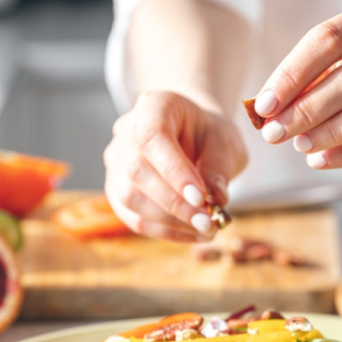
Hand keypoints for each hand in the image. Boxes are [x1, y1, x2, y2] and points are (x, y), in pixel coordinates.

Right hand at [104, 91, 246, 241]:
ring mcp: (116, 164)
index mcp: (153, 107)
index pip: (152, 136)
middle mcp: (126, 132)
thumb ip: (219, 166)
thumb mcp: (225, 142)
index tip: (201, 197)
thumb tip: (216, 199)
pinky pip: (135, 218)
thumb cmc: (210, 136)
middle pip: (137, 171)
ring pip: (131, 198)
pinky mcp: (118, 193)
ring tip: (206, 230)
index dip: (174, 170)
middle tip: (208, 222)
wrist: (195, 140)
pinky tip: (193, 235)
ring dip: (170, 221)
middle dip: (175, 203)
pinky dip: (166, 232)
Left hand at [253, 3, 341, 167]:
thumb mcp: (341, 72)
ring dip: (331, 131)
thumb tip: (264, 111)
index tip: (262, 106)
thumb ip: (308, 86)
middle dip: (306, 109)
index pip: (326, 39)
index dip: (291, 75)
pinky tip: (322, 160)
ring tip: (300, 147)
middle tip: (274, 134)